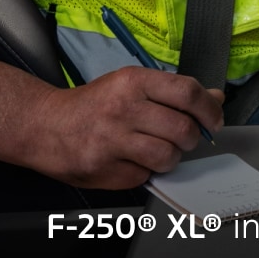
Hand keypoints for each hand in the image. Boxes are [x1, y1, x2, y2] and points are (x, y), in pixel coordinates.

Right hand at [17, 67, 224, 188]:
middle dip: (190, 138)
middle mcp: (123, 109)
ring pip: (168, 156)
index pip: (187, 93)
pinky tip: (132, 159)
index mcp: (132, 82)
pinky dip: (145, 171)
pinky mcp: (105, 169)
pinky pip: (145, 176)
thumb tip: (215, 98)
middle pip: (183, 129)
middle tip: (182, 137)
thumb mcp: (131, 85)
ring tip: (157, 149)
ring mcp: (113, 141)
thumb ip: (173, 92)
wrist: (43, 125)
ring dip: (170, 157)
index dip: (209, 109)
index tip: (214, 120)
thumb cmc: (93, 104)